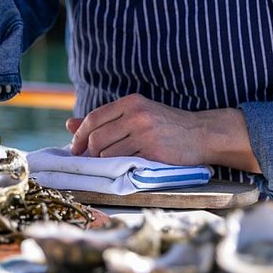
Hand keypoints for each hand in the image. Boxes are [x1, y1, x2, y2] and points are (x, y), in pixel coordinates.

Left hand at [66, 94, 259, 171]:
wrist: (202, 133)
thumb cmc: (167, 125)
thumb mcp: (137, 114)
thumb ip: (105, 119)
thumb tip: (70, 124)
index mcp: (130, 103)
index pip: (93, 118)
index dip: (79, 135)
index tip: (74, 148)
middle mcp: (136, 115)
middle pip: (96, 138)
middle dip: (88, 153)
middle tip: (88, 162)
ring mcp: (145, 133)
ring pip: (107, 153)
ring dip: (102, 164)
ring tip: (105, 167)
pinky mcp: (153, 152)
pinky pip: (123, 163)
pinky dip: (117, 169)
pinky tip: (121, 169)